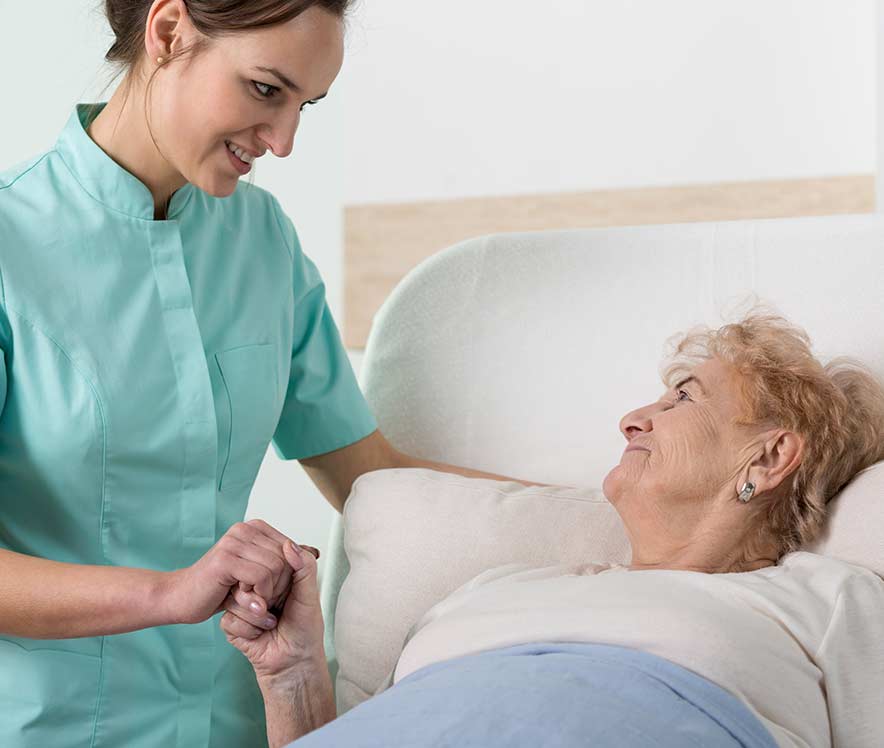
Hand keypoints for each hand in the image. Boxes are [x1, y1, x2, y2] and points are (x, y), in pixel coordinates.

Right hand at [164, 520, 293, 626]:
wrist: (183, 602)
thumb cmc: (220, 590)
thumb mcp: (262, 575)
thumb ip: (290, 563)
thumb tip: (314, 551)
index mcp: (256, 528)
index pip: (293, 548)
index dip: (287, 575)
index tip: (269, 589)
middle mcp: (246, 529)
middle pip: (287, 558)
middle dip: (278, 586)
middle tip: (260, 599)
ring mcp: (235, 541)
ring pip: (277, 568)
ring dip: (267, 594)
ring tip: (251, 601)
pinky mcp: (226, 559)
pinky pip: (262, 577)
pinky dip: (258, 596)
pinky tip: (244, 602)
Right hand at [221, 540, 325, 682]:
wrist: (293, 663)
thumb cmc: (303, 628)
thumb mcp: (309, 593)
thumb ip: (304, 566)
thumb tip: (288, 543)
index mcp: (275, 575)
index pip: (267, 559)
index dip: (278, 575)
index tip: (288, 591)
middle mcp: (255, 586)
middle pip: (249, 577)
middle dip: (268, 596)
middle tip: (278, 607)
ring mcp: (241, 604)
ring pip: (237, 597)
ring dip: (258, 615)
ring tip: (271, 622)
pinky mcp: (230, 623)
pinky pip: (230, 617)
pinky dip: (249, 629)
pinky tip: (259, 635)